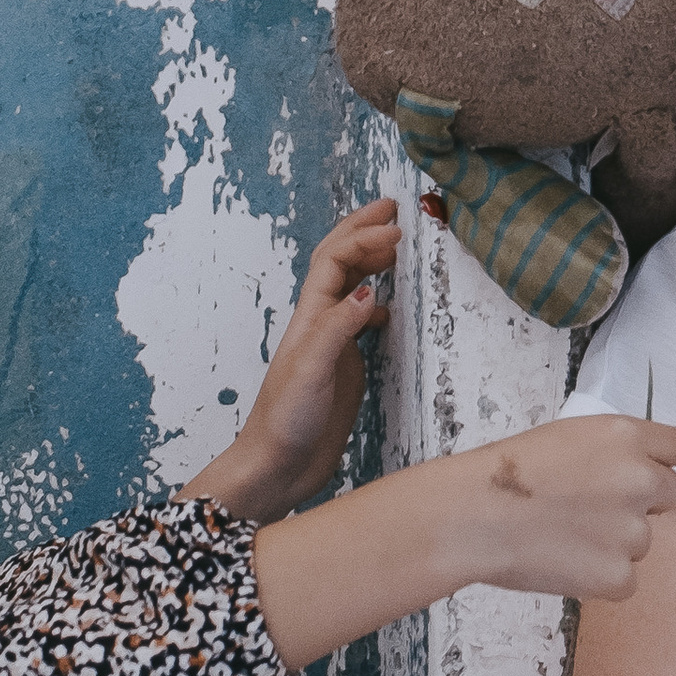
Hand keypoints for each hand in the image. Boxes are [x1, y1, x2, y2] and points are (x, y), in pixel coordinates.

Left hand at [185, 202, 394, 523]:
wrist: (275, 466)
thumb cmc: (285, 421)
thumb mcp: (312, 371)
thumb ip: (339, 329)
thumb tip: (371, 291)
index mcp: (310, 319)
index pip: (336, 261)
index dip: (364, 238)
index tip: (399, 230)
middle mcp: (320, 324)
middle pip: (339, 263)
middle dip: (362, 231)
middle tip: (394, 209)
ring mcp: (331, 345)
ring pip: (350, 288)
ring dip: (370, 261)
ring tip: (396, 247)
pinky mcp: (342, 369)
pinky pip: (361, 323)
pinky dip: (376, 305)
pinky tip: (390, 311)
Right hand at [428, 416, 675, 601]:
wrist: (478, 515)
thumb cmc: (507, 474)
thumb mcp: (566, 439)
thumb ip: (611, 455)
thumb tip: (634, 485)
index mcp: (624, 437)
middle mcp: (641, 480)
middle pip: (666, 496)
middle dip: (640, 503)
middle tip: (587, 507)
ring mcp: (634, 531)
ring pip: (639, 542)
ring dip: (611, 542)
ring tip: (560, 533)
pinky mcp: (620, 575)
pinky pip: (624, 579)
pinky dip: (598, 577)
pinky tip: (562, 562)